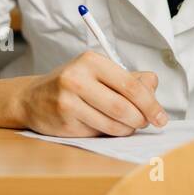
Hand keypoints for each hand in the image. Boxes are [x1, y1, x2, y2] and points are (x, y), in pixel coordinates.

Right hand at [15, 51, 167, 136]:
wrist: (32, 98)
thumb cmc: (72, 84)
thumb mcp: (98, 72)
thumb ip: (129, 78)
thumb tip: (153, 85)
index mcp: (91, 61)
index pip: (130, 85)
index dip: (150, 104)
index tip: (161, 117)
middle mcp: (77, 78)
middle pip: (123, 107)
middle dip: (141, 119)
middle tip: (146, 123)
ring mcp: (68, 102)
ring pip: (113, 124)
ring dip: (126, 129)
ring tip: (126, 124)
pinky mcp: (64, 123)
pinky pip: (98, 134)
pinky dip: (109, 133)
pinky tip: (104, 126)